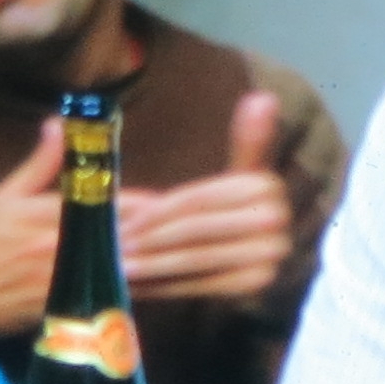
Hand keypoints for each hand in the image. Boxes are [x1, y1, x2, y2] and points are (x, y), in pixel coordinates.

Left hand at [119, 90, 291, 300]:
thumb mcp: (244, 171)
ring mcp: (267, 256)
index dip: (155, 211)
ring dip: (151, 266)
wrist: (263, 254)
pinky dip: (165, 286)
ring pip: (193, 259)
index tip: (120, 220)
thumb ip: (250, 138)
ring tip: (116, 267)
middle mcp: (274, 220)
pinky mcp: (255, 286)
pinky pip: (200, 284)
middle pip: (194, 230)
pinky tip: (138, 285)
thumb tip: (262, 97)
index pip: (196, 199)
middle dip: (149, 240)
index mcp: (265, 185)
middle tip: (110, 247)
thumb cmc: (237, 206)